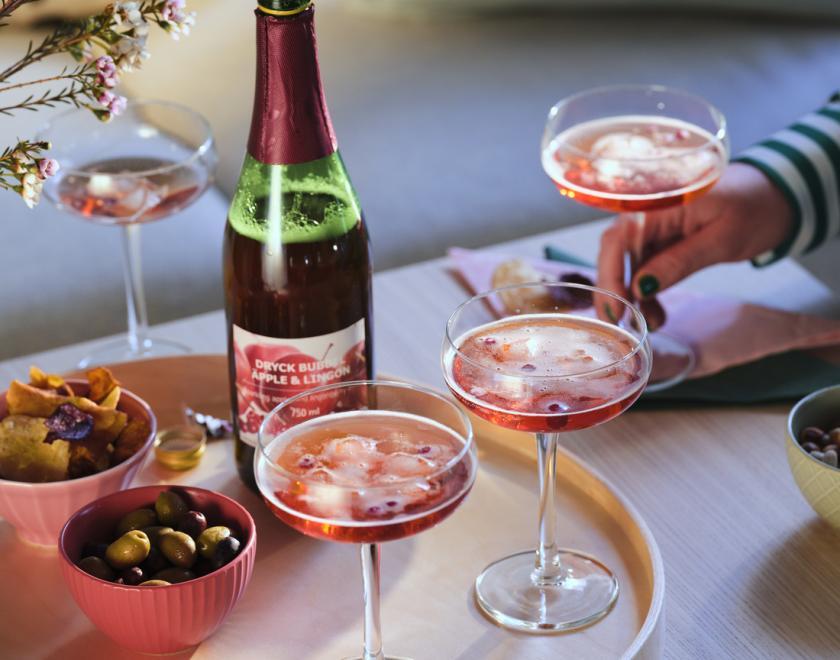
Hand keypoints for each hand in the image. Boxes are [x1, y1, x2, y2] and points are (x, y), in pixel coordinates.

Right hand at [597, 163, 793, 330]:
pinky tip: (655, 311)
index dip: (611, 275)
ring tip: (654, 323)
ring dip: (633, 296)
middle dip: (617, 291)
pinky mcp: (660, 238)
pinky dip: (646, 290)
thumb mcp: (722, 240)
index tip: (616, 311)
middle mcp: (648, 209)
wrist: (774, 196)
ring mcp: (653, 225)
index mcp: (660, 200)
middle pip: (615, 251)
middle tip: (624, 324)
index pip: (619, 238)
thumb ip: (680, 261)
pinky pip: (643, 265)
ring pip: (627, 263)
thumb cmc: (755, 208)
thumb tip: (640, 287)